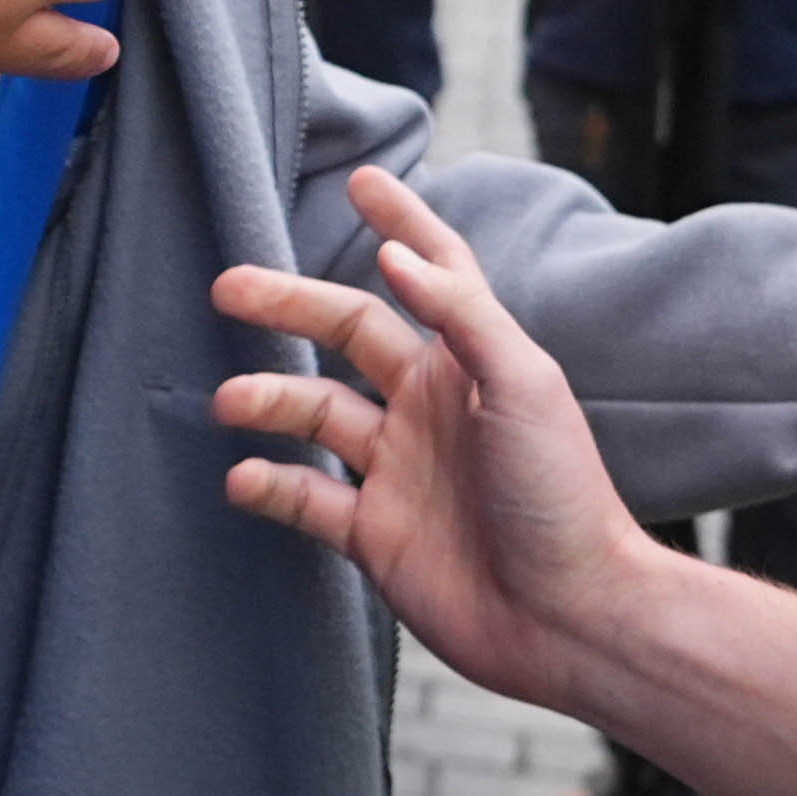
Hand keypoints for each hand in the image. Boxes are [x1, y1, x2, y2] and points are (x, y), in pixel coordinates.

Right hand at [213, 166, 651, 708]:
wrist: (568, 615)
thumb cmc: (561, 492)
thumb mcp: (523, 384)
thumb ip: (459, 315)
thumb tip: (394, 256)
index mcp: (472, 360)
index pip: (431, 271)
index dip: (400, 223)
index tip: (361, 180)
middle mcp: (429, 404)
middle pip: (347, 332)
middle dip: (290, 303)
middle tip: (227, 287)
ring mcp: (398, 468)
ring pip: (315, 413)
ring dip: (269, 398)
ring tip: (229, 398)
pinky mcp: (376, 534)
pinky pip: (307, 499)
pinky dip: (271, 486)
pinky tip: (242, 476)